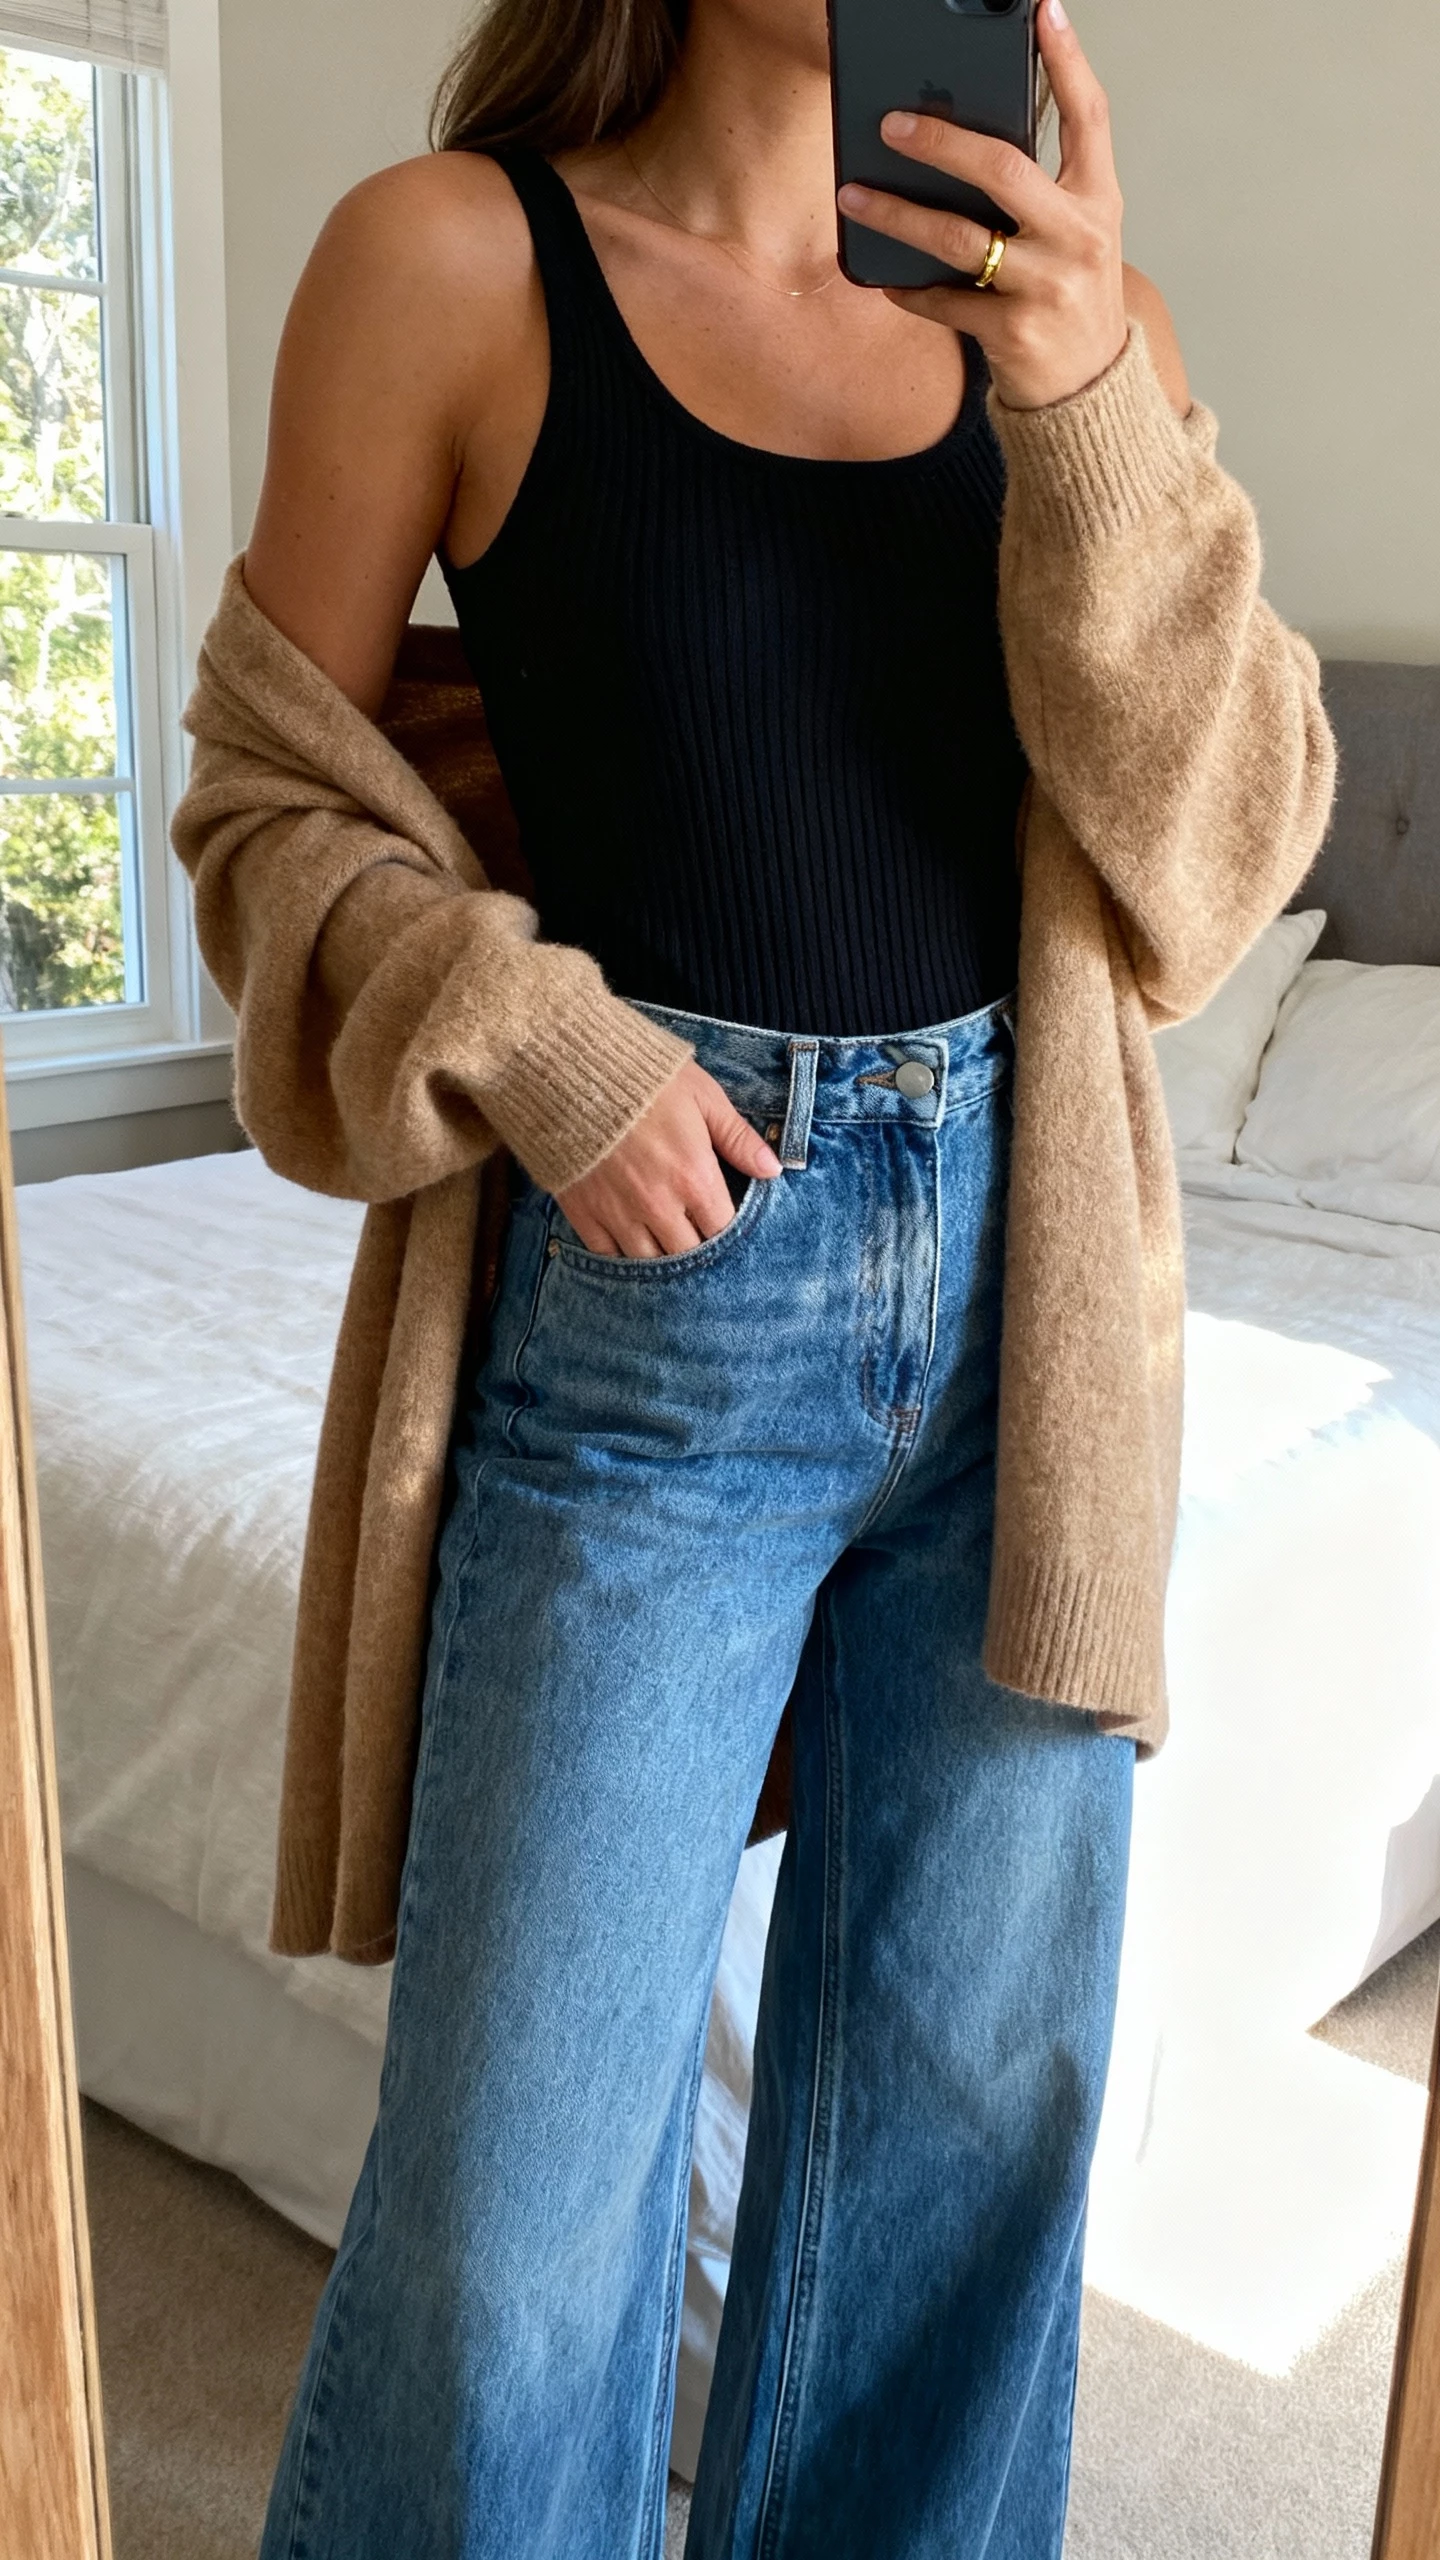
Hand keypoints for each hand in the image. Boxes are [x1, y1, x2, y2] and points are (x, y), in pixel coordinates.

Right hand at [555, 1062, 782, 1257]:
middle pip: (689, 1253)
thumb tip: (774, 1169)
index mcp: (695, 1178)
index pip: (723, 1229)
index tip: (721, 1218)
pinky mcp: (584, 1213)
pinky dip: (622, 1255)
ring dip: (662, 1255)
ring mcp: (619, 1214)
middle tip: (694, 1233)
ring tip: (665, 1243)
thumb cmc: (644, 1078)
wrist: (570, 1072)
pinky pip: (608, 1255)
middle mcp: (660, 1206)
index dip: (726, 1229)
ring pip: (650, 1262)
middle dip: (697, 1247)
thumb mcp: (703, 1097)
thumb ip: (739, 1137)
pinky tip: (630, 1242)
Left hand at [836, 0, 1126, 413]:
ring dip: (896, 214)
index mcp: (1098, 200)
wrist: (1090, 389)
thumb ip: (1039, 190)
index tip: (1042, 11)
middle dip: (940, 141)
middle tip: (891, 124)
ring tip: (853, 194)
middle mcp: (1079, 236)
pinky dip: (908, 289)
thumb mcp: (1075, 234)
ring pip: (958, 237)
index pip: (1090, 115)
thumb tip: (959, 143)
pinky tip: (882, 277)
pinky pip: (944, 300)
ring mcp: (1047, 286)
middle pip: (1002, 168)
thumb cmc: (1072, 298)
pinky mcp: (1014, 332)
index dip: (1068, 60)